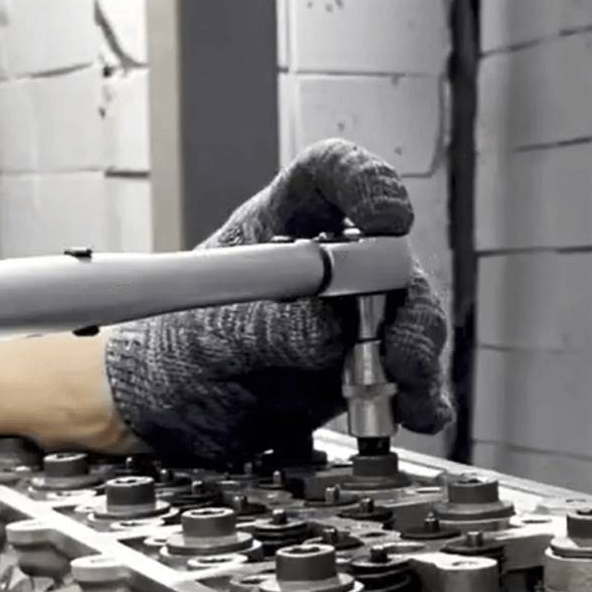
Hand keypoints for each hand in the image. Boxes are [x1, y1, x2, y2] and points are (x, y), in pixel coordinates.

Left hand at [101, 139, 450, 466]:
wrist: (168, 415)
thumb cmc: (176, 351)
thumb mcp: (208, 335)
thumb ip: (268, 326)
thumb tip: (329, 330)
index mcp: (280, 225)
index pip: (331, 177)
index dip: (366, 185)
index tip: (386, 218)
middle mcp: (327, 263)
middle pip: (389, 257)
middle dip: (405, 297)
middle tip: (398, 341)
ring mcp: (351, 316)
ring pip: (410, 316)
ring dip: (419, 353)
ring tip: (410, 393)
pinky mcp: (363, 367)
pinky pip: (408, 374)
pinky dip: (421, 394)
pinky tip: (423, 413)